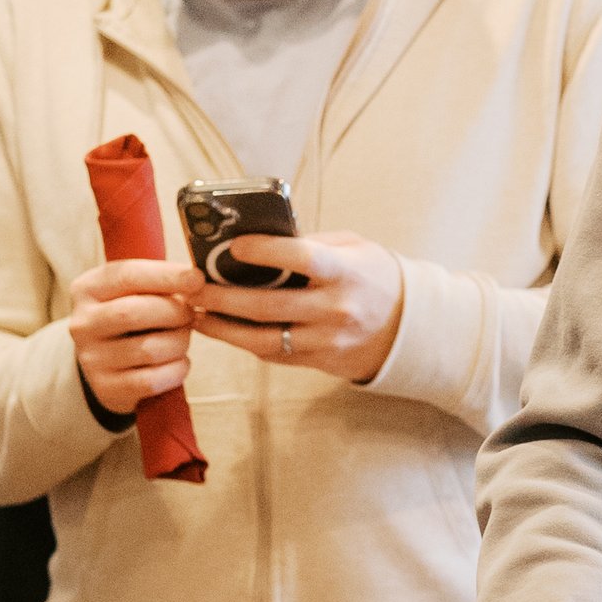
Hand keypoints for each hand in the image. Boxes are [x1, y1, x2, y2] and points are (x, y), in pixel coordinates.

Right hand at [67, 253, 201, 420]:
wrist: (108, 363)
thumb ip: (158, 282)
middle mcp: (83, 324)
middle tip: (192, 314)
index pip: (127, 276)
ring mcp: (91, 359)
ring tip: (183, 337)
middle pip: (134, 312)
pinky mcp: (106, 388)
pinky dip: (176, 370)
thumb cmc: (131, 315)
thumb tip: (196, 281)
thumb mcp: (134, 291)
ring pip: (148, 349)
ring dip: (179, 342)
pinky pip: (152, 381)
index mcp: (87, 289)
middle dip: (175, 312)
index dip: (166, 276)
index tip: (197, 278)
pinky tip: (179, 362)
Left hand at [193, 232, 405, 384]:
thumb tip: (258, 239)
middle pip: (269, 305)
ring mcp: (327, 341)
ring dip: (224, 328)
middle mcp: (336, 310)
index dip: (263, 251)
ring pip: (265, 339)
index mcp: (346, 272)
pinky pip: (274, 354)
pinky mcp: (319, 362)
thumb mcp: (353, 248)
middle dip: (223, 297)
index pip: (301, 258)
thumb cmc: (374, 277)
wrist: (408, 328)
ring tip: (197, 314)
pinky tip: (223, 329)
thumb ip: (310, 243)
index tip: (232, 246)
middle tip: (193, 287)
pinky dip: (244, 342)